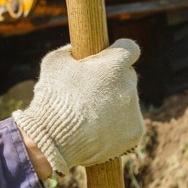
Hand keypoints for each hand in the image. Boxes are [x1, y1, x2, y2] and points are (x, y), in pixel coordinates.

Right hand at [12, 39, 143, 174]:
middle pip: (126, 77)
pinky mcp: (135, 134)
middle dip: (111, 81)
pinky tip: (96, 130)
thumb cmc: (53, 96)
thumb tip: (76, 50)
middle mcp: (130, 86)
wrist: (55, 139)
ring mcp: (134, 111)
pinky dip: (115, 127)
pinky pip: (127, 125)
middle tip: (90, 92)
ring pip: (127, 102)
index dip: (118, 52)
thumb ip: (71, 51)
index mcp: (115, 65)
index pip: (130, 48)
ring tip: (88, 116)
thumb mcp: (54, 62)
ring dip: (113, 105)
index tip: (109, 58)